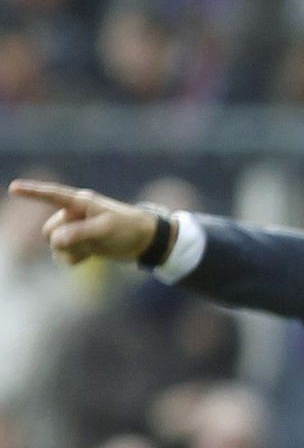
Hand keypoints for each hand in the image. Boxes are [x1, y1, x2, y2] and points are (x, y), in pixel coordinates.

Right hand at [7, 179, 160, 265]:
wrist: (144, 240)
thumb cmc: (127, 228)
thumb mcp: (105, 229)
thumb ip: (79, 233)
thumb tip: (55, 241)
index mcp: (80, 203)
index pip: (52, 195)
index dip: (32, 192)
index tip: (14, 188)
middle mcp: (74, 215)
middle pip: (49, 231)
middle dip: (63, 240)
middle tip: (87, 241)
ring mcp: (75, 230)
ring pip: (55, 245)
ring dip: (70, 251)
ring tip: (92, 248)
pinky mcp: (80, 244)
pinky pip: (63, 256)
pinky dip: (73, 259)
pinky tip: (89, 256)